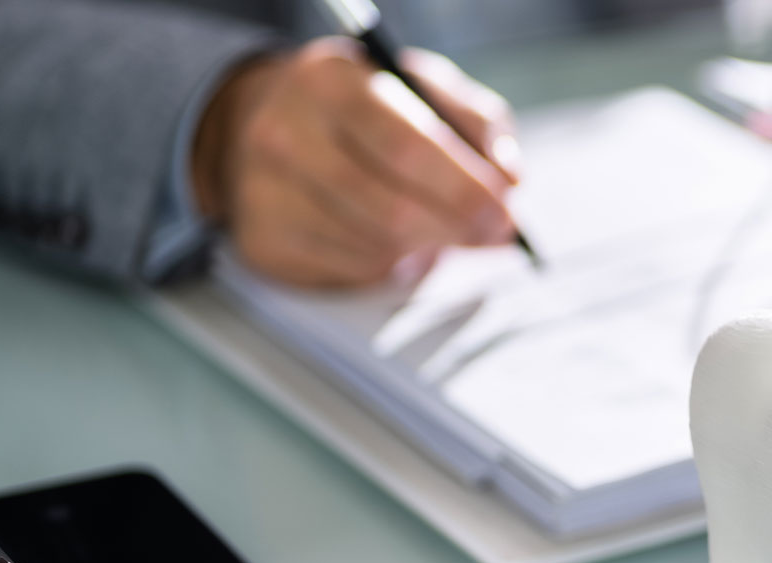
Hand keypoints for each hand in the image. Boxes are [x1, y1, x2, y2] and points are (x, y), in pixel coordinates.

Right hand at [190, 37, 521, 286]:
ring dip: (426, 247)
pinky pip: (352, 271)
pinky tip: (394, 237)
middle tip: (495, 235)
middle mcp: (285, 135)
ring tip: (440, 226)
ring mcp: (264, 192)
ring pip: (376, 247)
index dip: (463, 190)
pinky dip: (391, 263)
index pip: (405, 148)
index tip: (505, 214)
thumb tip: (509, 178)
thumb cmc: (362, 104)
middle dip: (457, 230)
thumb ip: (477, 122)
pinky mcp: (263, 241)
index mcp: (330, 83)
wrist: (264, 117)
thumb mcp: (421, 85)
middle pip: (391, 210)